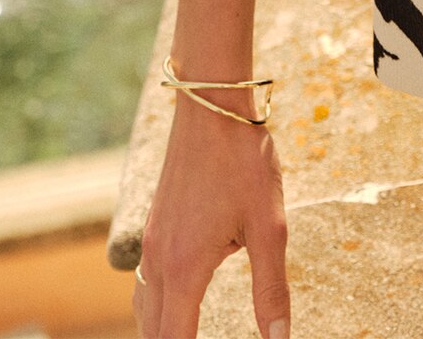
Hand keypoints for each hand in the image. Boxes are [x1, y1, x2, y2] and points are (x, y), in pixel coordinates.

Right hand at [135, 100, 290, 338]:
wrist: (211, 107)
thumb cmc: (243, 162)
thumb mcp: (268, 228)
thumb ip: (271, 288)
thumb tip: (279, 337)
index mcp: (184, 270)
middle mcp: (159, 262)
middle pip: (153, 332)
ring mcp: (152, 242)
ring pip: (144, 309)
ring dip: (161, 330)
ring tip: (187, 333)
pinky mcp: (155, 225)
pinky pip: (144, 282)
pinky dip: (154, 307)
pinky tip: (175, 302)